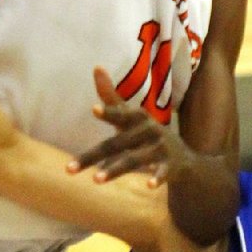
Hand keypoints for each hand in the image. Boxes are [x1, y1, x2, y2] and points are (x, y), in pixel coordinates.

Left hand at [67, 67, 187, 186]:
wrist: (182, 157)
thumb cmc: (146, 134)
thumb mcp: (130, 116)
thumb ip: (111, 98)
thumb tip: (96, 67)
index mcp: (136, 117)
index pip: (119, 114)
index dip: (108, 112)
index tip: (93, 110)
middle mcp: (148, 129)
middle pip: (115, 144)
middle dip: (92, 156)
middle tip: (68, 169)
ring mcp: (159, 147)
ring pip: (133, 160)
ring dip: (115, 169)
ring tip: (96, 180)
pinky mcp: (170, 165)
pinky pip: (161, 173)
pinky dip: (156, 177)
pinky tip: (149, 185)